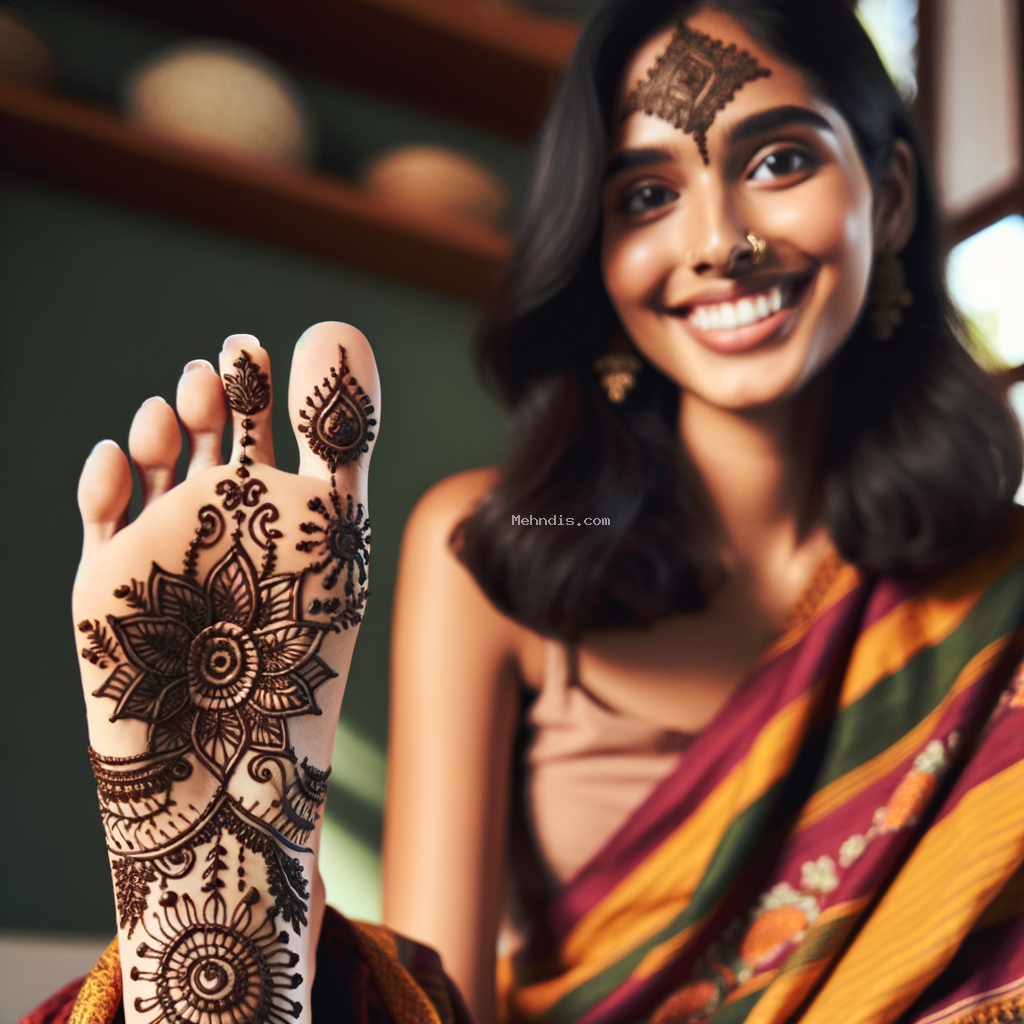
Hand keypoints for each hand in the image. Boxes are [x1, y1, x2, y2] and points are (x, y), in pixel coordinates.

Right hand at [73, 323, 378, 1023]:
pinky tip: (123, 461)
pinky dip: (106, 477)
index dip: (261, 382)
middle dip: (211, 395)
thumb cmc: (300, 641)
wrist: (234, 749)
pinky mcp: (109, 574)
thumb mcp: (332, 526)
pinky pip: (100, 510)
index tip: (258, 349)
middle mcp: (226, 517)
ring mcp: (166, 541)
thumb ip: (339, 434)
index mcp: (283, 505)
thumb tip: (342, 327)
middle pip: (212, 431)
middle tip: (217, 375)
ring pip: (153, 458)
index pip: (270, 424)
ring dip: (162, 426)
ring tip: (177, 414)